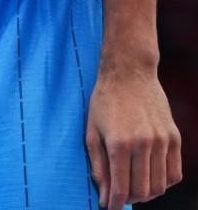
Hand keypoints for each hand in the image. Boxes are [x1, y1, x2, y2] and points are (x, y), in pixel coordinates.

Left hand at [86, 67, 181, 209]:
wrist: (129, 71)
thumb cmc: (105, 99)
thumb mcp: (92, 130)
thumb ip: (98, 164)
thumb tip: (103, 195)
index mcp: (119, 143)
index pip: (121, 189)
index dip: (114, 203)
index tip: (110, 207)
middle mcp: (143, 144)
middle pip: (142, 191)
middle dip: (130, 199)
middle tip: (121, 195)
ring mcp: (162, 141)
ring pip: (159, 186)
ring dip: (147, 193)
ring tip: (135, 187)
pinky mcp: (174, 137)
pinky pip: (174, 173)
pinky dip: (164, 183)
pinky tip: (151, 177)